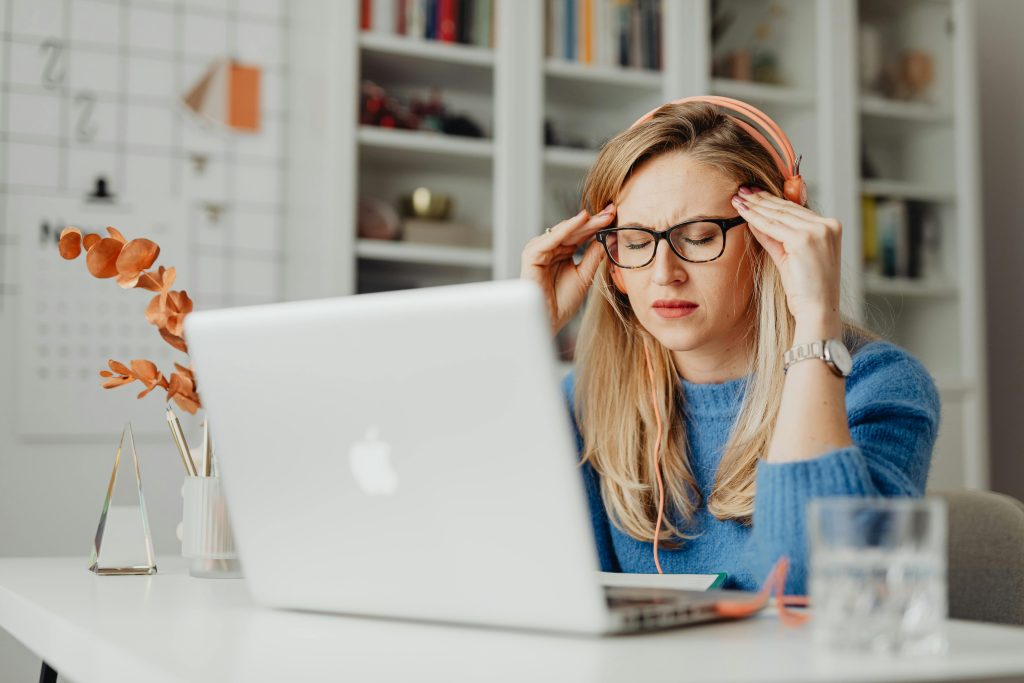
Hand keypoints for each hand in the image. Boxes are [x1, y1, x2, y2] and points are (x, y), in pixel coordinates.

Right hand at [520, 203, 614, 333]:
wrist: (549, 321)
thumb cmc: (562, 302)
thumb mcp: (584, 275)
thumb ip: (593, 256)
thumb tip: (607, 237)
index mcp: (561, 252)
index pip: (580, 235)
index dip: (597, 225)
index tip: (614, 216)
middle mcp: (549, 249)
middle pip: (573, 230)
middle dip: (593, 221)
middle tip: (611, 211)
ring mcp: (539, 250)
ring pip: (564, 231)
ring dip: (583, 223)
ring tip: (601, 216)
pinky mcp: (532, 255)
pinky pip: (551, 238)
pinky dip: (567, 229)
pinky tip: (581, 220)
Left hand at [732, 187, 841, 327]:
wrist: (817, 311)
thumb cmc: (806, 291)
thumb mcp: (791, 258)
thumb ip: (776, 238)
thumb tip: (756, 221)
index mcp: (830, 227)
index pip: (796, 209)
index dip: (773, 200)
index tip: (755, 194)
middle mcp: (827, 225)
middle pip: (787, 208)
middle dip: (761, 199)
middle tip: (742, 190)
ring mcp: (817, 231)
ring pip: (778, 214)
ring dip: (755, 205)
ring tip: (738, 198)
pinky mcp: (804, 239)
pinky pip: (773, 226)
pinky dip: (756, 218)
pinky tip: (743, 212)